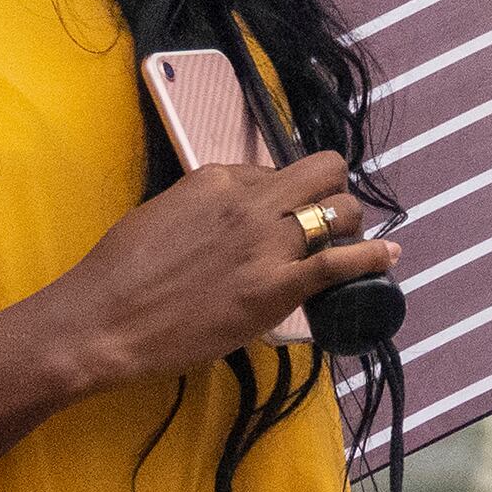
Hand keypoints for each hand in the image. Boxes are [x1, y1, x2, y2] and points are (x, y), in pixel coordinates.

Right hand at [45, 151, 400, 394]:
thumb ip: (203, 209)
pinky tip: (389, 256)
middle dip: (333, 190)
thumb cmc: (118, 276)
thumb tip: (228, 221)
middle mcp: (249, 200)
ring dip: (350, 225)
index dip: (285, 193)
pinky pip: (343, 262)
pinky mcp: (277, 286)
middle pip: (323, 171)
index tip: (285, 214)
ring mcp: (266, 242)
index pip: (275, 170)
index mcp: (216, 178)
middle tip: (329, 218)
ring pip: (341, 211)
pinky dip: (372, 257)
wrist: (102, 321)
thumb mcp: (162, 216)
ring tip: (352, 242)